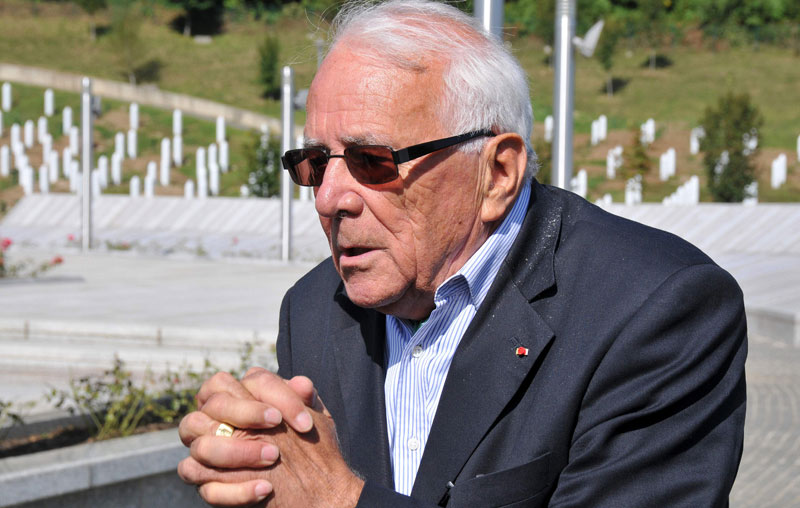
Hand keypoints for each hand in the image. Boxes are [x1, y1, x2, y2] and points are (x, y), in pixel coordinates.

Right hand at [178, 369, 363, 506]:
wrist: (307, 485)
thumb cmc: (303, 442)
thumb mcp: (312, 420)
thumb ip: (306, 400)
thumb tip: (303, 384)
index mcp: (241, 394)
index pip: (249, 381)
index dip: (277, 396)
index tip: (304, 421)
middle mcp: (215, 418)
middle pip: (215, 404)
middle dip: (247, 413)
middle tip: (277, 426)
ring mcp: (204, 450)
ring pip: (202, 445)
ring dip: (237, 452)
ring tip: (273, 457)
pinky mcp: (205, 482)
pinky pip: (204, 485)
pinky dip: (234, 490)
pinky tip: (265, 489)